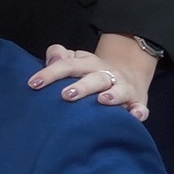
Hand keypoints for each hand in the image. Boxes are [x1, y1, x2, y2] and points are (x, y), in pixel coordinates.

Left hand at [31, 31, 157, 119]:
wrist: (127, 78)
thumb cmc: (90, 73)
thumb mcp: (76, 61)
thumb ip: (60, 58)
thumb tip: (52, 59)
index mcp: (88, 64)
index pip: (68, 65)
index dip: (51, 73)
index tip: (33, 84)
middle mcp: (107, 74)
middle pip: (95, 78)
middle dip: (82, 86)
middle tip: (65, 95)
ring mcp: (123, 88)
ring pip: (119, 90)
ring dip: (112, 95)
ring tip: (101, 101)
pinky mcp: (136, 103)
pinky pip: (140, 108)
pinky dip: (139, 111)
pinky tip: (134, 116)